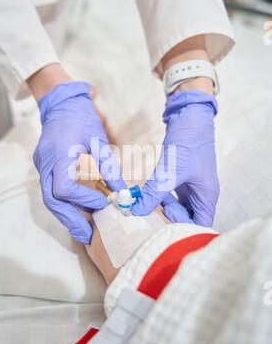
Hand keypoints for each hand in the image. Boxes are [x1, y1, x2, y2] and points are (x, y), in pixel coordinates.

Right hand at [33, 81, 125, 243]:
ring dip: (67, 215)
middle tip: (88, 236)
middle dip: (70, 220)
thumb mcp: (99, 140)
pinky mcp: (45, 167)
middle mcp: (45, 164)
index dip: (83, 200)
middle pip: (52, 201)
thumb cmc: (82, 118)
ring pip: (50, 199)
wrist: (62, 103)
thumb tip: (123, 191)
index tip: (103, 203)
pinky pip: (52, 191)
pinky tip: (79, 211)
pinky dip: (65, 203)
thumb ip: (109, 167)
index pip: (65, 189)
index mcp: (57, 156)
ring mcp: (42, 166)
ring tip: (84, 230)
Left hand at [131, 90, 218, 226]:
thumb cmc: (188, 142)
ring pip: (179, 209)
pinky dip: (160, 197)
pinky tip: (149, 192)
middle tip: (154, 208)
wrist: (189, 116)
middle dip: (170, 218)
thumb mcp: (170, 169)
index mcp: (207, 196)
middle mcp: (201, 195)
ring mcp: (192, 188)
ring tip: (150, 199)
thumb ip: (154, 192)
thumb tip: (136, 210)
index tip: (166, 212)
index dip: (183, 226)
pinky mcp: (181, 180)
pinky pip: (171, 197)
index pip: (200, 225)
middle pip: (188, 219)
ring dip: (164, 208)